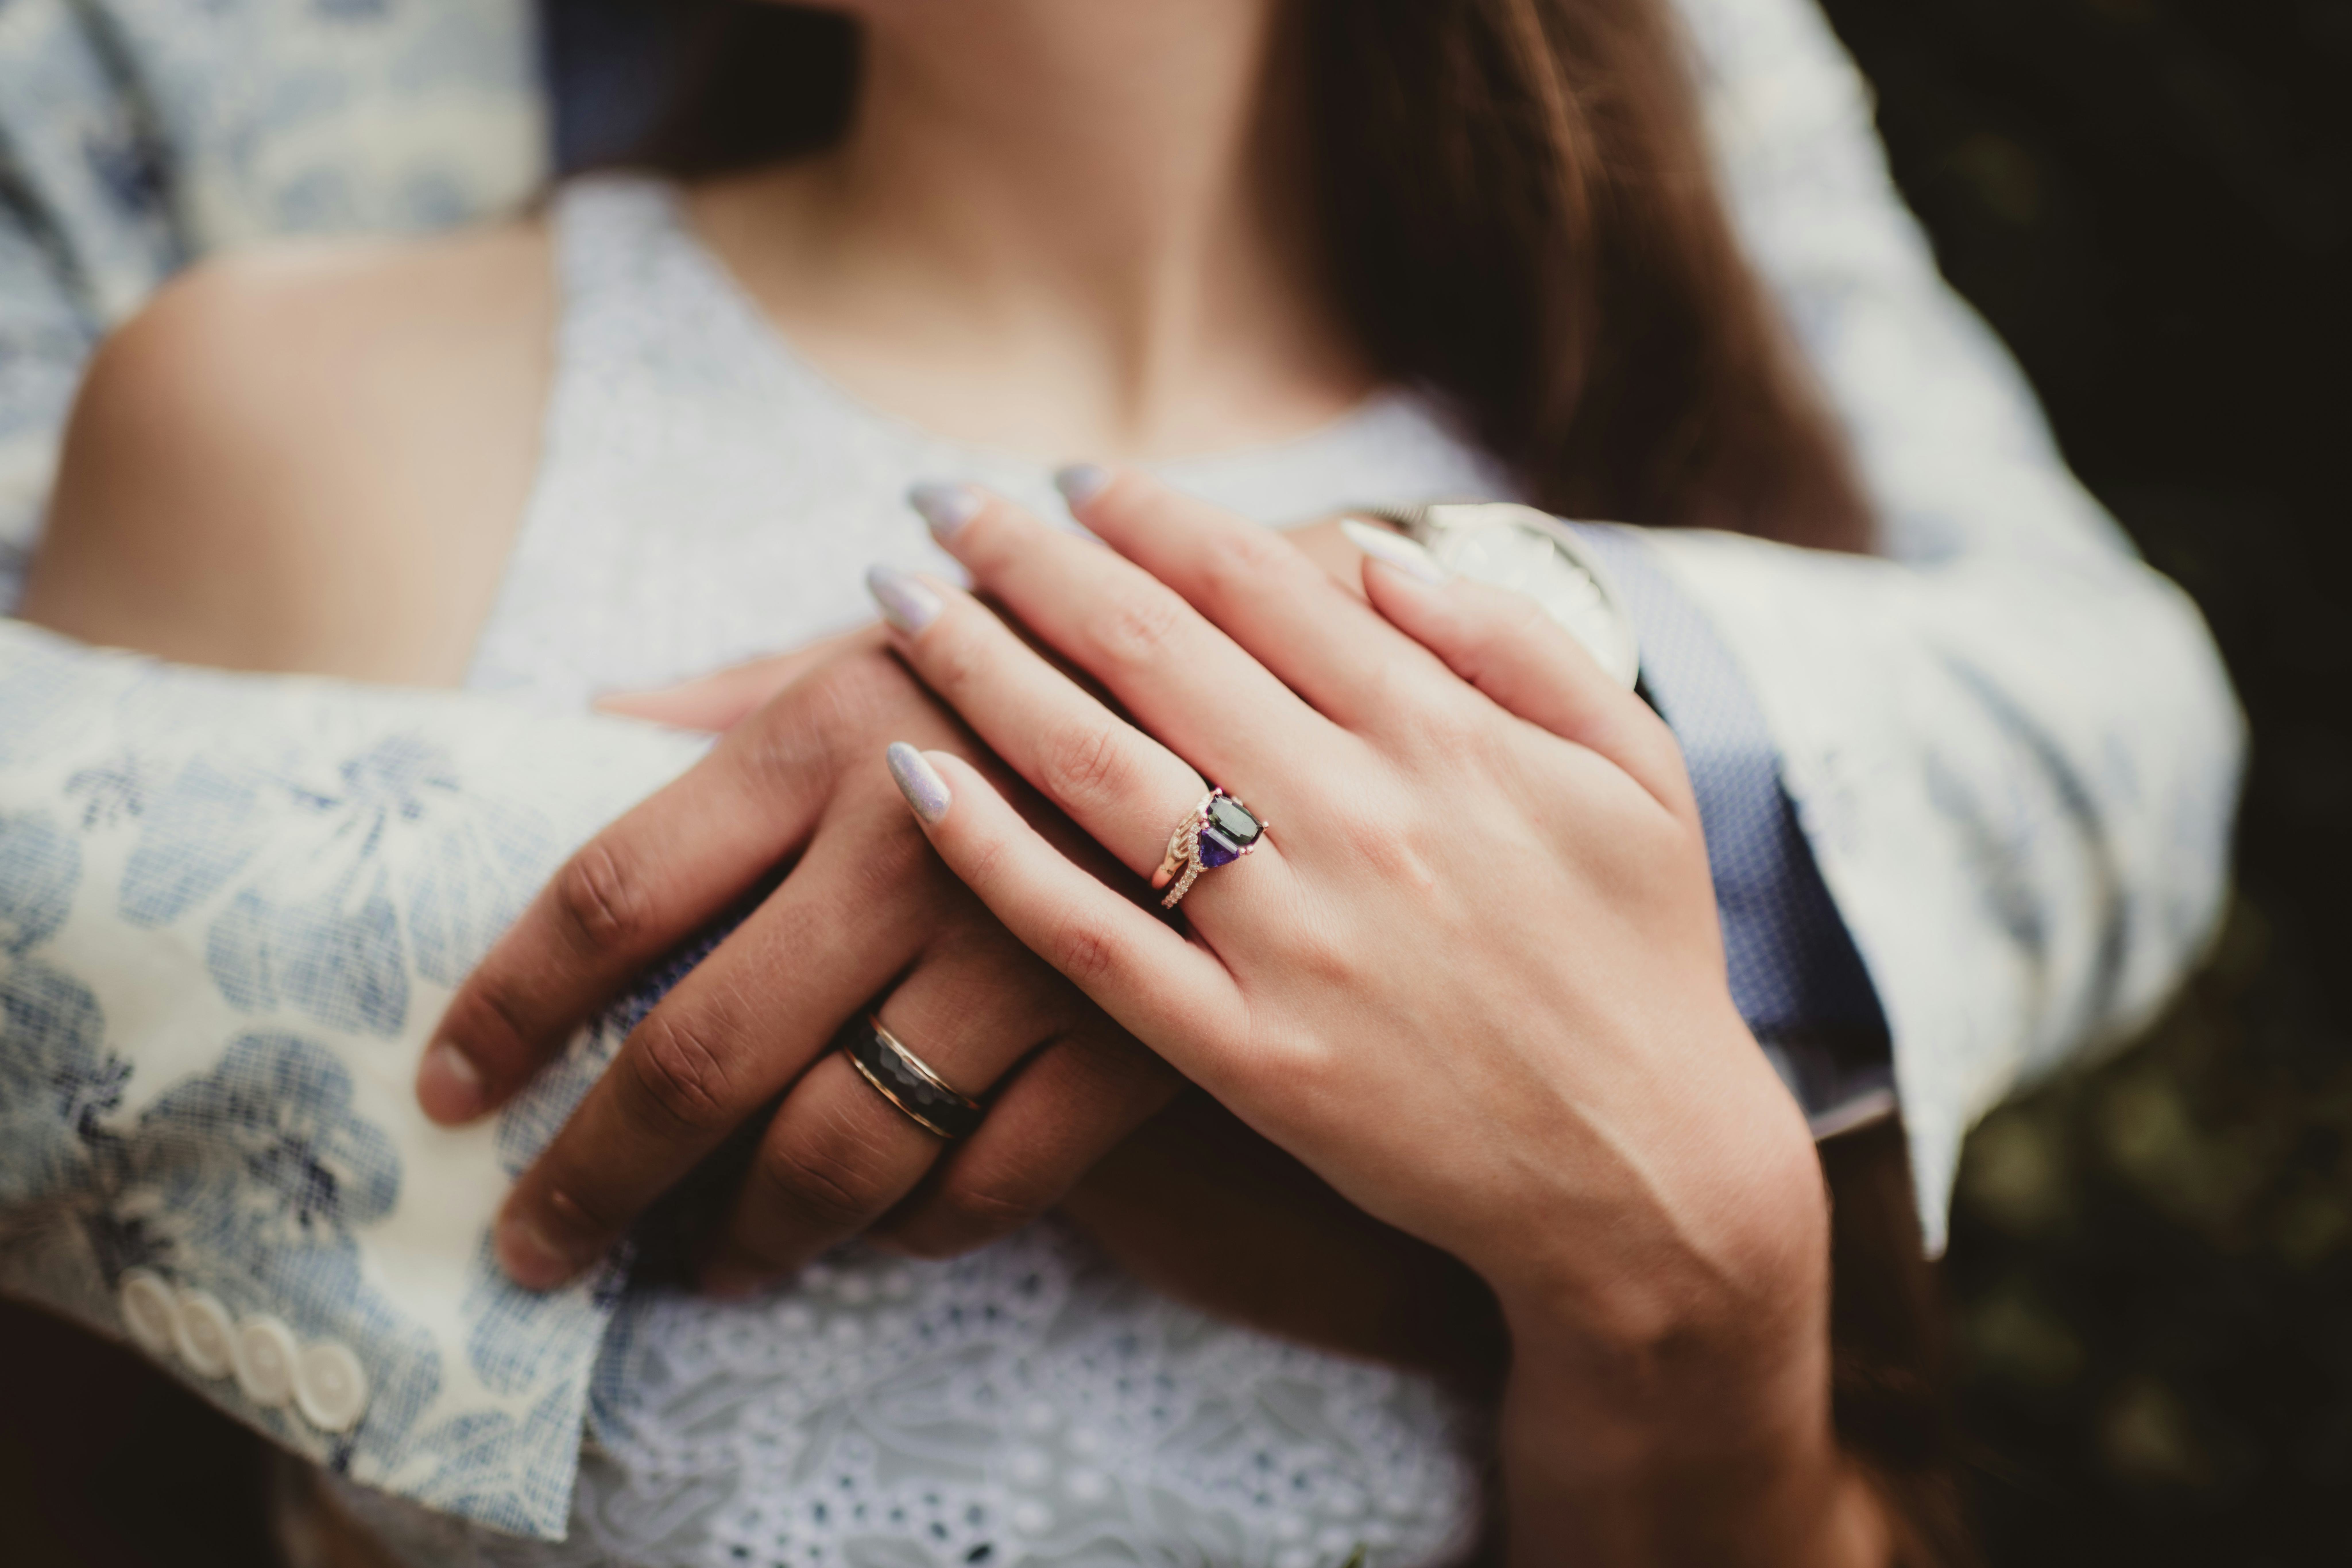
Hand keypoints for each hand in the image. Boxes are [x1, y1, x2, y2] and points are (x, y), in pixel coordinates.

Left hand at [417, 627, 1179, 1293]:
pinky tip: (873, 1233)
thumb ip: (739, 687)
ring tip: (705, 1262)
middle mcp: (912, 846)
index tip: (449, 1090)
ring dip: (752, 1232)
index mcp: (827, 737)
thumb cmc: (1047, 652)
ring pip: (844, 1149)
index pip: (611, 899)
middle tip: (534, 1247)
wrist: (1284, 674)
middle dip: (594, 1179)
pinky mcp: (1130, 1033)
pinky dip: (915, 1230)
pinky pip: (991, 1183)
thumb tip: (590, 719)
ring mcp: (1027, 952)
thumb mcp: (886, 638)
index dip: (508, 1007)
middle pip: (699, 1057)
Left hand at [873, 471, 1873, 1563]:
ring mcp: (1297, 942)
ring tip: (895, 600)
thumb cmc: (1642, 955)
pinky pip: (1092, 942)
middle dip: (1031, 559)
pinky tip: (912, 777)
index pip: (1259, 585)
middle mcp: (1360, 820)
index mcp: (1446, 738)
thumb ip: (1512, 645)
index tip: (1072, 479)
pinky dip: (994, 856)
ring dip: (982, 668)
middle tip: (938, 503)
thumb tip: (1375, 558)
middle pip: (1154, 652)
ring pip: (1100, 772)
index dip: (1151, 516)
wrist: (1649, 1174)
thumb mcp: (1633, 768)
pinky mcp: (1252, 1056)